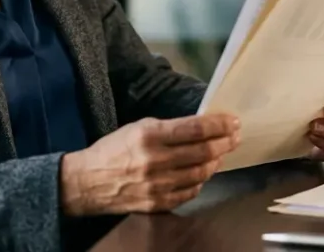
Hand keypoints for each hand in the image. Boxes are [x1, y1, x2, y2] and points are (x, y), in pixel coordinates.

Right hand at [59, 113, 239, 216]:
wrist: (88, 182)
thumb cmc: (114, 149)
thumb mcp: (138, 127)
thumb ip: (168, 128)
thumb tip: (200, 127)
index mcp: (149, 136)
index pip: (194, 129)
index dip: (219, 125)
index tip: (233, 121)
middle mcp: (156, 160)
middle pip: (203, 151)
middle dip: (225, 142)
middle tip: (235, 136)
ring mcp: (158, 185)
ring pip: (200, 173)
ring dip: (216, 162)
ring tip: (221, 153)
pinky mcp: (158, 203)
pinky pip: (190, 192)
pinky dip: (201, 181)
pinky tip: (204, 172)